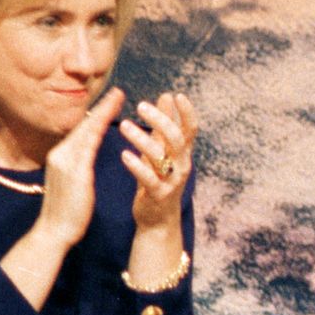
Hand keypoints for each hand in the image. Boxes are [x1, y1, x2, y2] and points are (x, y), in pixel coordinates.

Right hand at [1, 88, 123, 309]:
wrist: (53, 232)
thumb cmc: (67, 211)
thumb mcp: (72, 182)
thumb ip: (78, 165)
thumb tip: (86, 152)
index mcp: (61, 157)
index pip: (82, 130)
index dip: (96, 114)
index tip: (112, 100)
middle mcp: (61, 154)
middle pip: (84, 125)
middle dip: (101, 107)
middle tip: (119, 92)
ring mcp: (65, 162)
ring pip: (86, 131)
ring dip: (103, 113)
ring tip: (118, 99)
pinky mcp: (73, 172)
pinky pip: (88, 148)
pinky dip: (99, 132)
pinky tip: (111, 124)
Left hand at [118, 92, 198, 230]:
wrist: (158, 219)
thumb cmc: (159, 180)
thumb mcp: (164, 151)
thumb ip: (164, 126)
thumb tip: (166, 96)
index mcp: (183, 153)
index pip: (191, 129)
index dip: (187, 112)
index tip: (177, 95)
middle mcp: (181, 165)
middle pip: (176, 138)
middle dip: (160, 120)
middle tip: (140, 106)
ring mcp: (171, 181)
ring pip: (161, 156)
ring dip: (142, 139)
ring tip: (124, 125)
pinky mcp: (158, 195)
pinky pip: (149, 178)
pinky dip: (137, 165)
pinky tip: (125, 155)